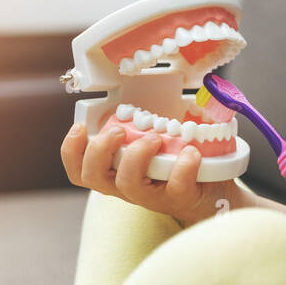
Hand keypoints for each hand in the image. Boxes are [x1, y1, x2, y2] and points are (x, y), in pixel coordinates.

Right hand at [60, 123, 239, 225]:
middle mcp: (129, 187)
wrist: (214, 196)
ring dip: (137, 155)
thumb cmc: (179, 166)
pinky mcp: (181, 199)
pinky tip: (191, 152)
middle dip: (99, 149)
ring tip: (155, 138)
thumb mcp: (153, 147)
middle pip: (93, 177)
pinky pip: (176, 186)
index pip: (79, 170)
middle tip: (119, 131)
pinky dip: (182, 166)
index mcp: (117, 173)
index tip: (80, 128)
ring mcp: (153, 196)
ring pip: (128, 184)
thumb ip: (140, 127)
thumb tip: (138, 86)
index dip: (71, 151)